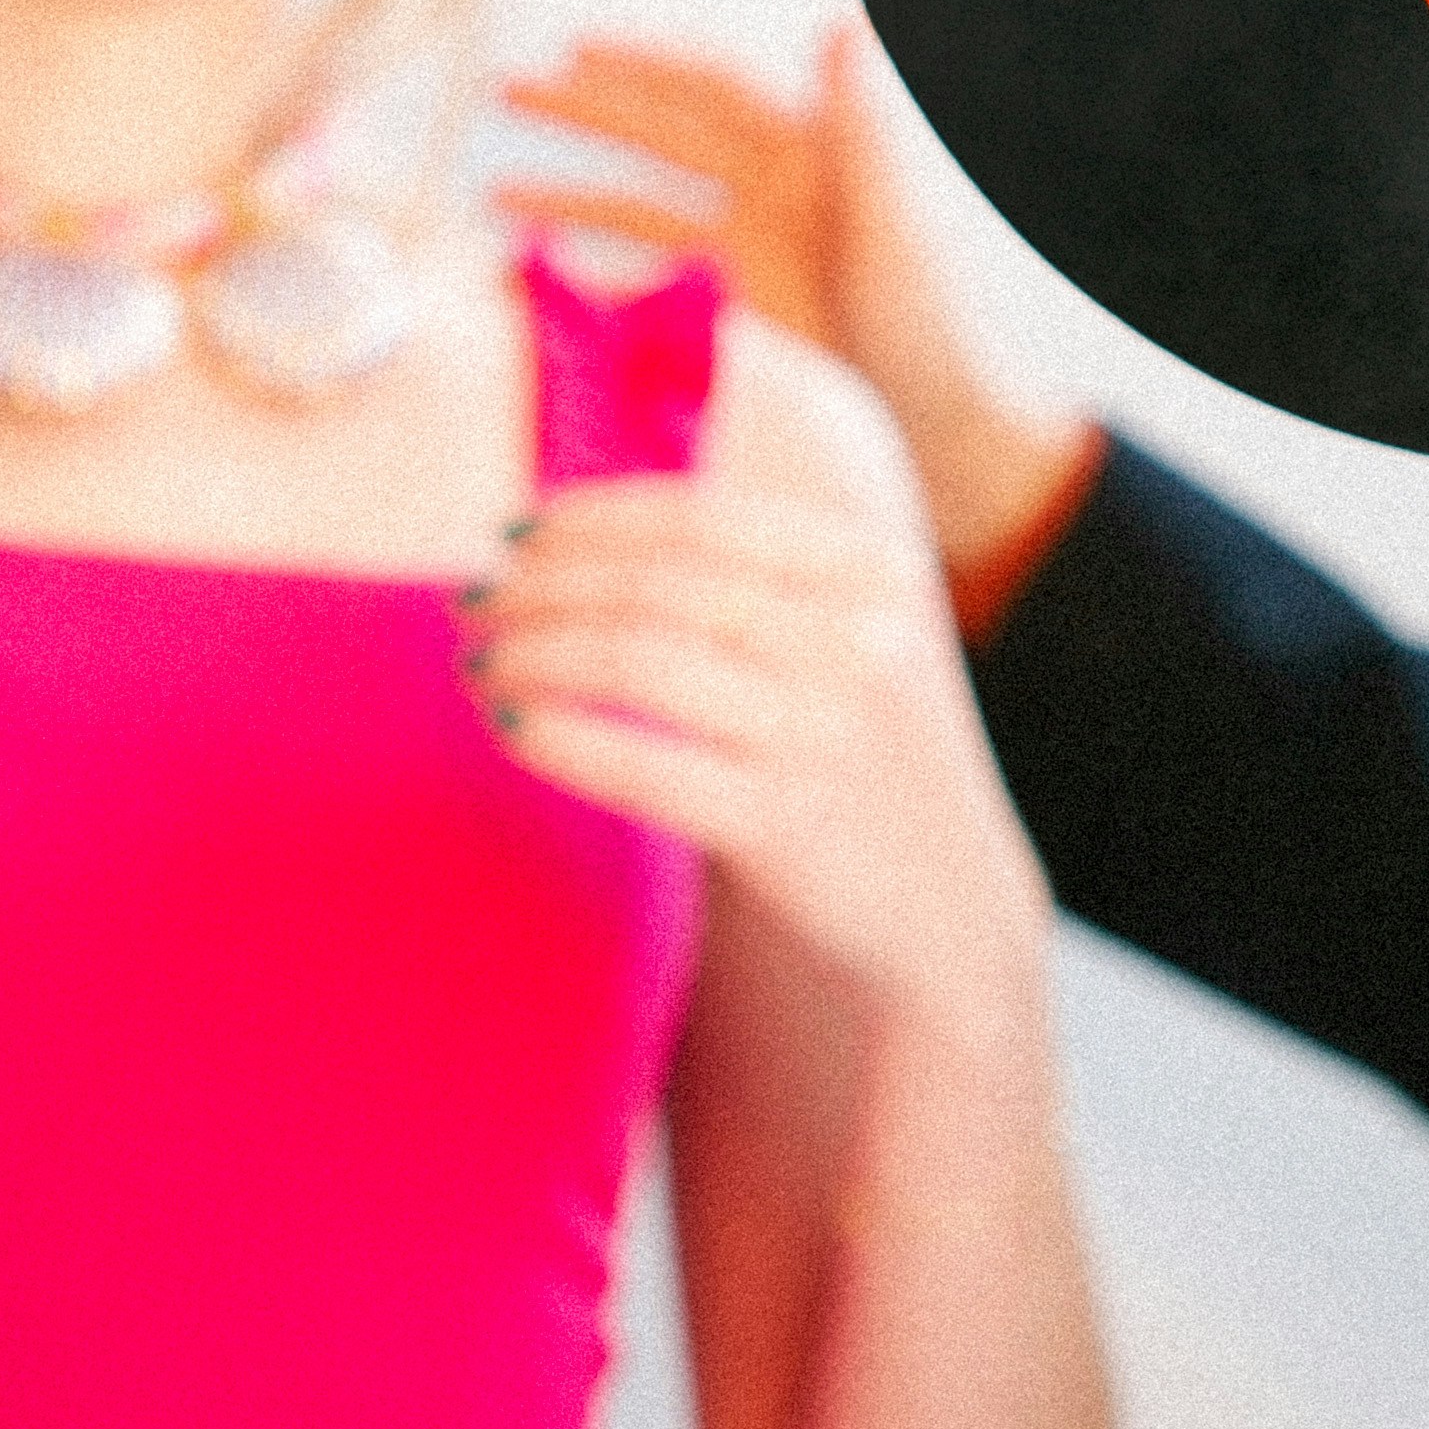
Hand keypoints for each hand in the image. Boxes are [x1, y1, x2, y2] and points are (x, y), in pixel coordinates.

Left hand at [455, 310, 1049, 1035]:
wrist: (953, 912)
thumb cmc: (873, 763)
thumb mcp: (863, 643)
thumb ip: (769, 580)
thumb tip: (591, 529)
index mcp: (871, 575)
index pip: (702, 517)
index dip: (591, 517)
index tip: (517, 530)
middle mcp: (856, 643)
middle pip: (655, 584)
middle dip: (542, 585)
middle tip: (474, 599)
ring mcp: (822, 734)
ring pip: (634, 660)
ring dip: (532, 651)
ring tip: (480, 660)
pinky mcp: (784, 825)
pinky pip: (639, 765)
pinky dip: (557, 737)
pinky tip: (510, 723)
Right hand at [499, 25, 1088, 576]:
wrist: (948, 447)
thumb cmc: (940, 336)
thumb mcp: (899, 232)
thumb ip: (864, 132)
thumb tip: (845, 20)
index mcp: (809, 159)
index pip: (714, 87)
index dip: (647, 62)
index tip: (576, 48)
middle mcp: (769, 197)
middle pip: (661, 135)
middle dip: (583, 113)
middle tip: (504, 91)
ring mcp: (744, 260)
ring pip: (640, 208)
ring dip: (571, 196)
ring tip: (495, 195)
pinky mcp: (727, 321)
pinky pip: (645, 285)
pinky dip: (591, 280)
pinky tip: (535, 284)